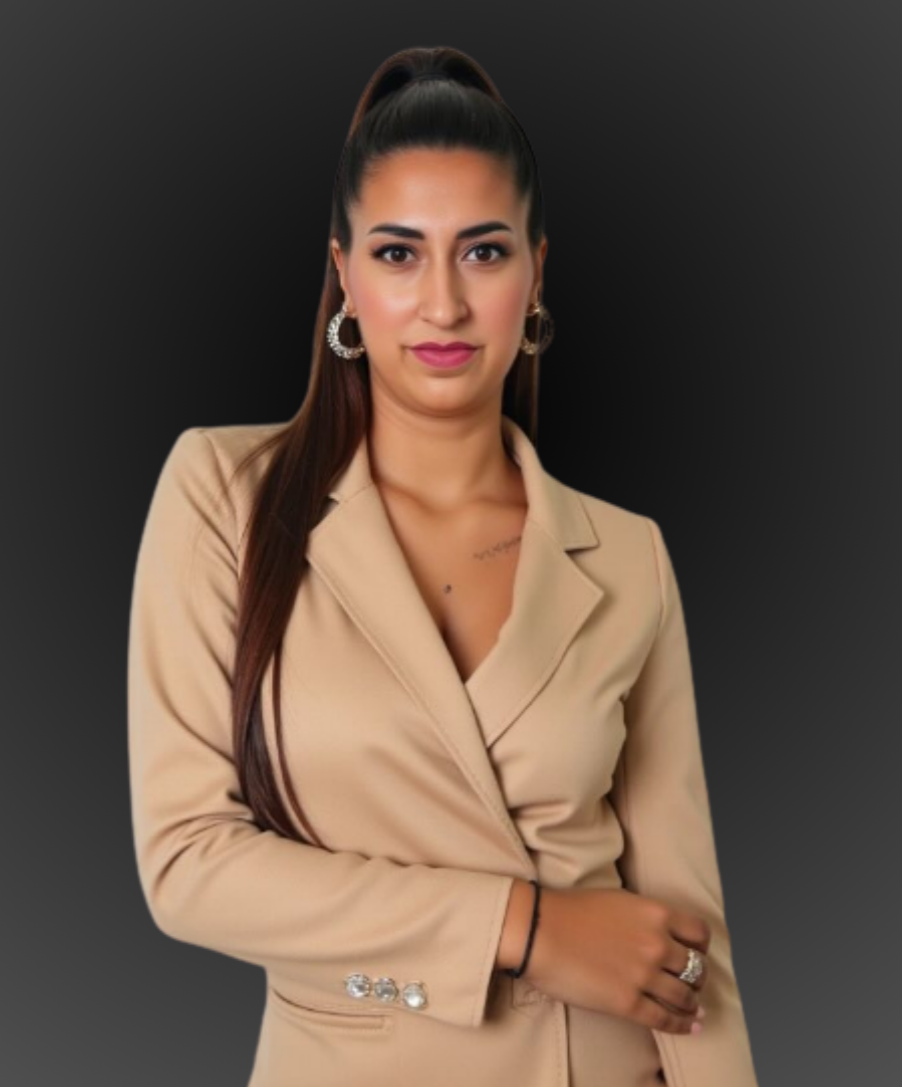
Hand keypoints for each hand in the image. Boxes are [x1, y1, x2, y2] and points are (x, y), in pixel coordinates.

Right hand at [524, 886, 710, 1034]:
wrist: (540, 931)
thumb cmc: (571, 909)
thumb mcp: (618, 899)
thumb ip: (644, 916)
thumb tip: (658, 931)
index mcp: (656, 914)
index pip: (699, 933)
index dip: (701, 946)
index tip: (696, 953)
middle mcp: (658, 945)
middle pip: (696, 967)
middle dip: (697, 977)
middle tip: (693, 983)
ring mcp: (645, 976)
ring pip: (685, 996)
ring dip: (692, 1004)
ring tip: (693, 1009)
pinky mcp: (628, 1004)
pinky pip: (665, 1020)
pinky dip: (682, 1026)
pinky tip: (690, 1028)